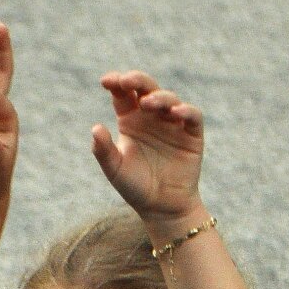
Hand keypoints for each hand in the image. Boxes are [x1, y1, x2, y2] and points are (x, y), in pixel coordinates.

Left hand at [91, 73, 203, 225]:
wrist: (162, 209)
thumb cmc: (136, 188)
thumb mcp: (115, 170)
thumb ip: (103, 150)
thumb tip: (95, 128)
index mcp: (130, 119)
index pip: (123, 93)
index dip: (116, 83)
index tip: (106, 82)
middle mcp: (151, 116)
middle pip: (146, 87)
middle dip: (137, 80)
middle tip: (126, 81)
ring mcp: (173, 123)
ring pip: (168, 99)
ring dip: (158, 97)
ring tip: (147, 103)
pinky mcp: (191, 134)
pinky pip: (192, 116)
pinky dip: (186, 111)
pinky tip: (175, 113)